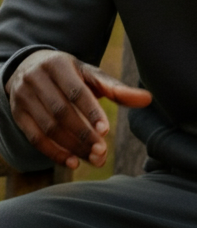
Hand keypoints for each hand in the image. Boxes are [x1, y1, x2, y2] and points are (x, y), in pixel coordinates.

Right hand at [4, 49, 151, 169]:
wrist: (31, 68)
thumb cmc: (72, 75)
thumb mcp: (92, 76)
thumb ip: (117, 89)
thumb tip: (148, 100)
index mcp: (59, 65)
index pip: (76, 92)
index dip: (91, 112)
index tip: (106, 131)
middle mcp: (37, 79)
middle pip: (61, 112)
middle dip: (83, 135)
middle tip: (102, 153)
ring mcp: (23, 97)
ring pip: (47, 128)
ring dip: (71, 147)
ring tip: (93, 159)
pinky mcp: (17, 114)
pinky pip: (34, 138)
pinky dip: (53, 152)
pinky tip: (73, 162)